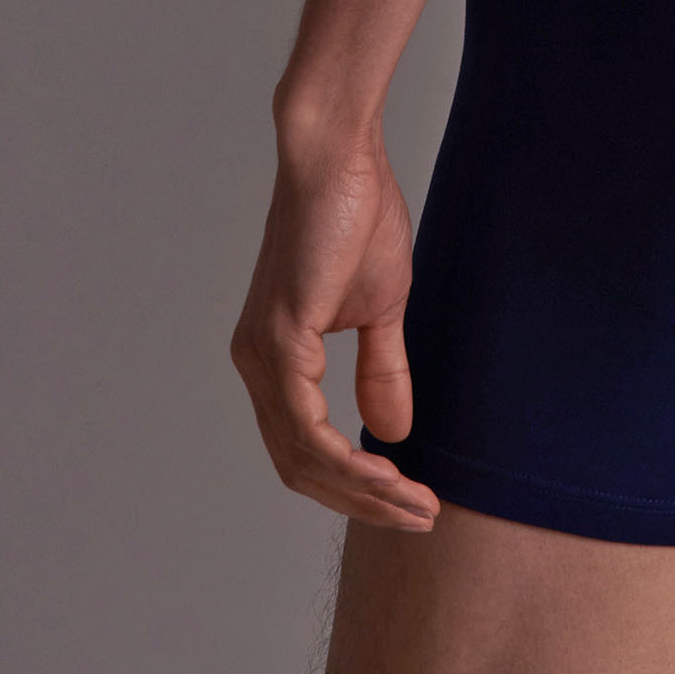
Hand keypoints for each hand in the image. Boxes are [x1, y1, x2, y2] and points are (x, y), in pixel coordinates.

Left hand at [230, 118, 439, 530]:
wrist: (339, 156)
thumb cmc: (357, 215)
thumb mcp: (381, 308)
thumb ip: (381, 370)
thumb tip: (393, 434)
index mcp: (276, 357)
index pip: (307, 449)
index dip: (356, 485)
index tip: (412, 499)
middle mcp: (256, 363)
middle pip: (299, 468)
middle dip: (362, 502)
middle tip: (418, 517)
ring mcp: (262, 354)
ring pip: (303, 457)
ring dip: (362, 490)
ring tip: (414, 502)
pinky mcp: (279, 338)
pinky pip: (306, 426)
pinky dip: (346, 460)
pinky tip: (386, 470)